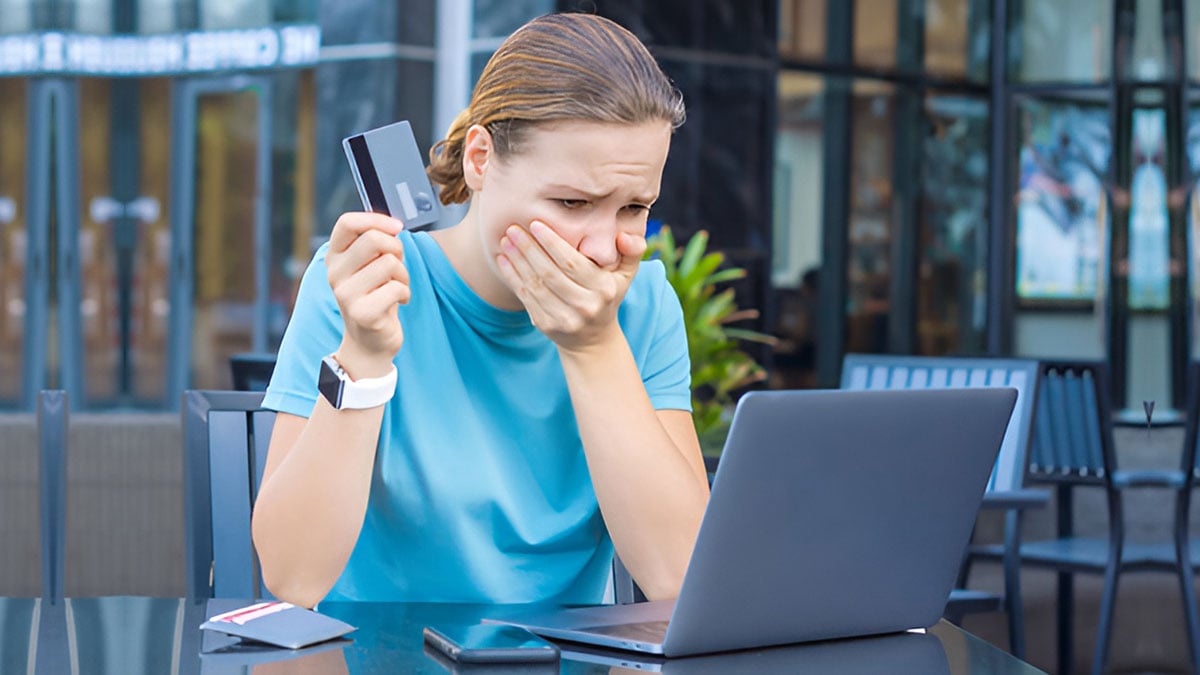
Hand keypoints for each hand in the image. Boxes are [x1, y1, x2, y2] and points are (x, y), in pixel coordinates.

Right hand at [325, 212, 409, 376]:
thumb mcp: (369, 266)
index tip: (396, 227)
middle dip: (396, 249)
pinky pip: (396, 288)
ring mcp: (346, 294)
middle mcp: (334, 274)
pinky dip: (405, 293)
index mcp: (335, 257)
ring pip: (389, 263)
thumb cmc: (375, 296)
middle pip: (374, 239)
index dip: (376, 219)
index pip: (347, 223)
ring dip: (403, 274)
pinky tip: (399, 301)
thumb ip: (375, 243)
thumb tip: (394, 225)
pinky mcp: (362, 313)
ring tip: (397, 286)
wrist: (370, 341)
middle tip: (397, 266)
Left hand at [495, 220, 645, 351]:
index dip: (552, 243)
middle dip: (529, 249)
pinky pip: (526, 298)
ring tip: (505, 240)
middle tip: (513, 228)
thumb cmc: (608, 295)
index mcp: (604, 290)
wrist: (593, 338)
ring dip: (517, 261)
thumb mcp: (626, 274)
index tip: (536, 224)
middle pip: (550, 274)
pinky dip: (512, 277)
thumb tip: (625, 235)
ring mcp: (565, 319)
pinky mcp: (546, 326)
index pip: (573, 263)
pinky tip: (503, 260)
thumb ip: (633, 251)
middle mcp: (585, 306)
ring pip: (535, 285)